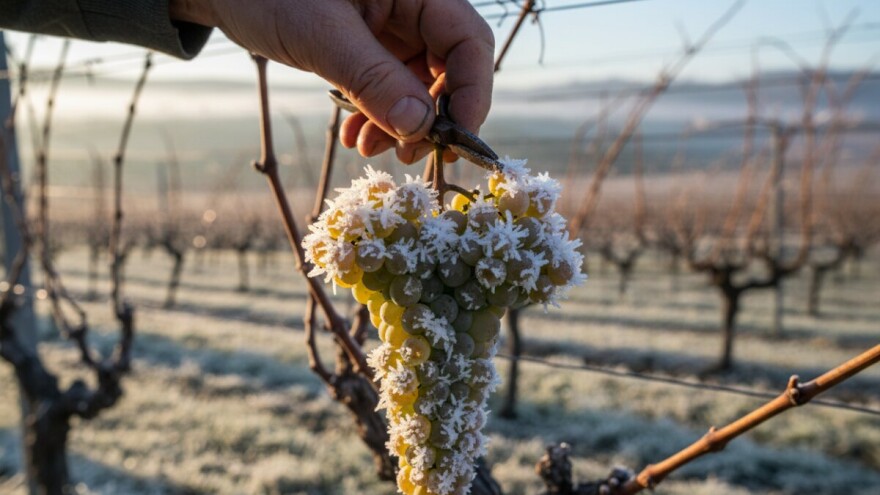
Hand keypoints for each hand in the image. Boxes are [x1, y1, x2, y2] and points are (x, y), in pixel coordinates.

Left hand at [170, 0, 494, 163]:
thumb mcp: (323, 37)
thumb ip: (374, 80)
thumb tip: (421, 129)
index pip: (469, 41)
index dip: (472, 93)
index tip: (454, 139)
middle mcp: (412, 6)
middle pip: (449, 68)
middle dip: (430, 117)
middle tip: (406, 154)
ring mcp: (391, 27)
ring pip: (418, 85)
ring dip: (399, 125)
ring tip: (366, 149)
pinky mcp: (369, 45)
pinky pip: (389, 87)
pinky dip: (376, 116)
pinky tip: (354, 137)